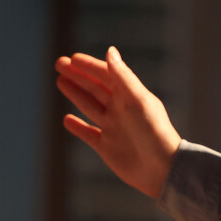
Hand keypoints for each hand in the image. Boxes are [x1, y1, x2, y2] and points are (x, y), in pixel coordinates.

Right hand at [54, 46, 180, 198]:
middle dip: (77, 75)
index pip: (106, 75)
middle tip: (59, 63)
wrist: (161, 169)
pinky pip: (88, 133)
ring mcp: (112, 128)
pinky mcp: (106, 147)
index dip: (89, 66)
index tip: (72, 57)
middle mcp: (120, 110)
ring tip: (60, 81)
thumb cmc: (154, 132)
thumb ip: (123, 76)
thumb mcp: (138, 100)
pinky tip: (66, 119)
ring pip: (89, 106)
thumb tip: (110, 50)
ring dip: (75, 93)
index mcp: (129, 96)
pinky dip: (77, 126)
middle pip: (94, 87)